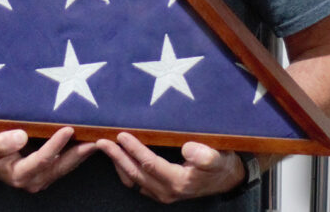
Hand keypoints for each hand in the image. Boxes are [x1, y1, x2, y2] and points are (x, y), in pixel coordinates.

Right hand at [0, 126, 96, 193]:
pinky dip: (77, 150)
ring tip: (99, 136)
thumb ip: (0, 142)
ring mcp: (42, 177)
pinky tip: (88, 138)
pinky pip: (65, 162)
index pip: (43, 160)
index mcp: (19, 175)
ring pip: (67, 165)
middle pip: (62, 166)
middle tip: (98, 137)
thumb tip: (20, 136)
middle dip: (81, 152)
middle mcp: (34, 180)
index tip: (68, 128)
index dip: (56, 144)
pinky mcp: (46, 170)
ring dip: (83, 151)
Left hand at [96, 132, 244, 202]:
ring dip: (118, 164)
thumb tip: (187, 148)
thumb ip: (204, 155)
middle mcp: (166, 191)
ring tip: (106, 148)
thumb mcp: (218, 157)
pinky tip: (119, 158)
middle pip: (135, 173)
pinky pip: (136, 182)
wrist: (227, 179)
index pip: (149, 164)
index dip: (134, 149)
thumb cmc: (221, 164)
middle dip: (117, 157)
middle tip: (102, 141)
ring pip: (132, 179)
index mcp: (178, 182)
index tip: (121, 135)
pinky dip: (125, 170)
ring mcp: (162, 193)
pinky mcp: (160, 191)